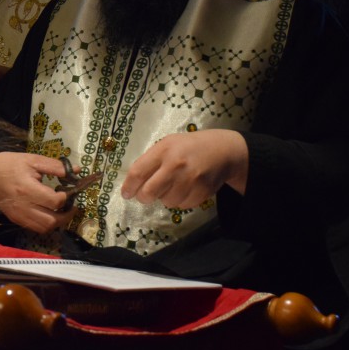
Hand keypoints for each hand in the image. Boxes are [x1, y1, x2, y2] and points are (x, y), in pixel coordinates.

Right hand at [0, 152, 75, 232]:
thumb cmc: (11, 164)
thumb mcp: (33, 160)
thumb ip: (55, 166)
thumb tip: (76, 170)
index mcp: (27, 189)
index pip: (54, 201)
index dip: (65, 198)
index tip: (67, 191)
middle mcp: (23, 206)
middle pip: (52, 220)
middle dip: (66, 215)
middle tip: (72, 206)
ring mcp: (18, 215)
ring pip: (44, 228)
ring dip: (57, 222)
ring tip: (62, 212)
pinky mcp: (15, 219)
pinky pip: (35, 228)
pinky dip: (46, 224)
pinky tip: (49, 214)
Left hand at [121, 129, 248, 208]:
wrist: (222, 150)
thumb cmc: (188, 147)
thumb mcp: (167, 144)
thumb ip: (151, 160)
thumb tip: (133, 182)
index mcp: (164, 150)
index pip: (138, 172)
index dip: (128, 187)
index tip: (125, 194)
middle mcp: (176, 165)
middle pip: (149, 192)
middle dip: (143, 197)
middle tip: (144, 196)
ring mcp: (190, 179)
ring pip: (166, 201)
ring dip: (164, 198)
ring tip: (171, 186)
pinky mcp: (202, 192)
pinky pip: (182, 205)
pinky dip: (179, 201)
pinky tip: (185, 189)